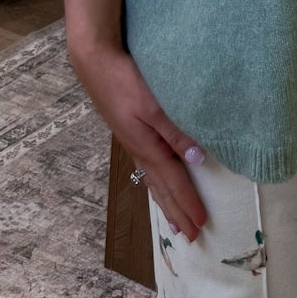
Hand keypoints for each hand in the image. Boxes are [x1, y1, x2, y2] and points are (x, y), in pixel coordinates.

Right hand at [70, 38, 208, 241]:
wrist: (95, 62)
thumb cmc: (125, 80)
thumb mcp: (154, 105)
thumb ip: (176, 132)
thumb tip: (198, 160)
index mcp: (148, 147)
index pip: (174, 182)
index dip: (188, 203)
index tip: (201, 225)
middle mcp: (140, 150)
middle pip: (162, 188)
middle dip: (176, 211)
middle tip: (190, 236)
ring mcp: (133, 142)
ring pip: (154, 180)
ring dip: (166, 201)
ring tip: (173, 221)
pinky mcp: (130, 132)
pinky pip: (148, 168)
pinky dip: (157, 183)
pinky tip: (157, 181)